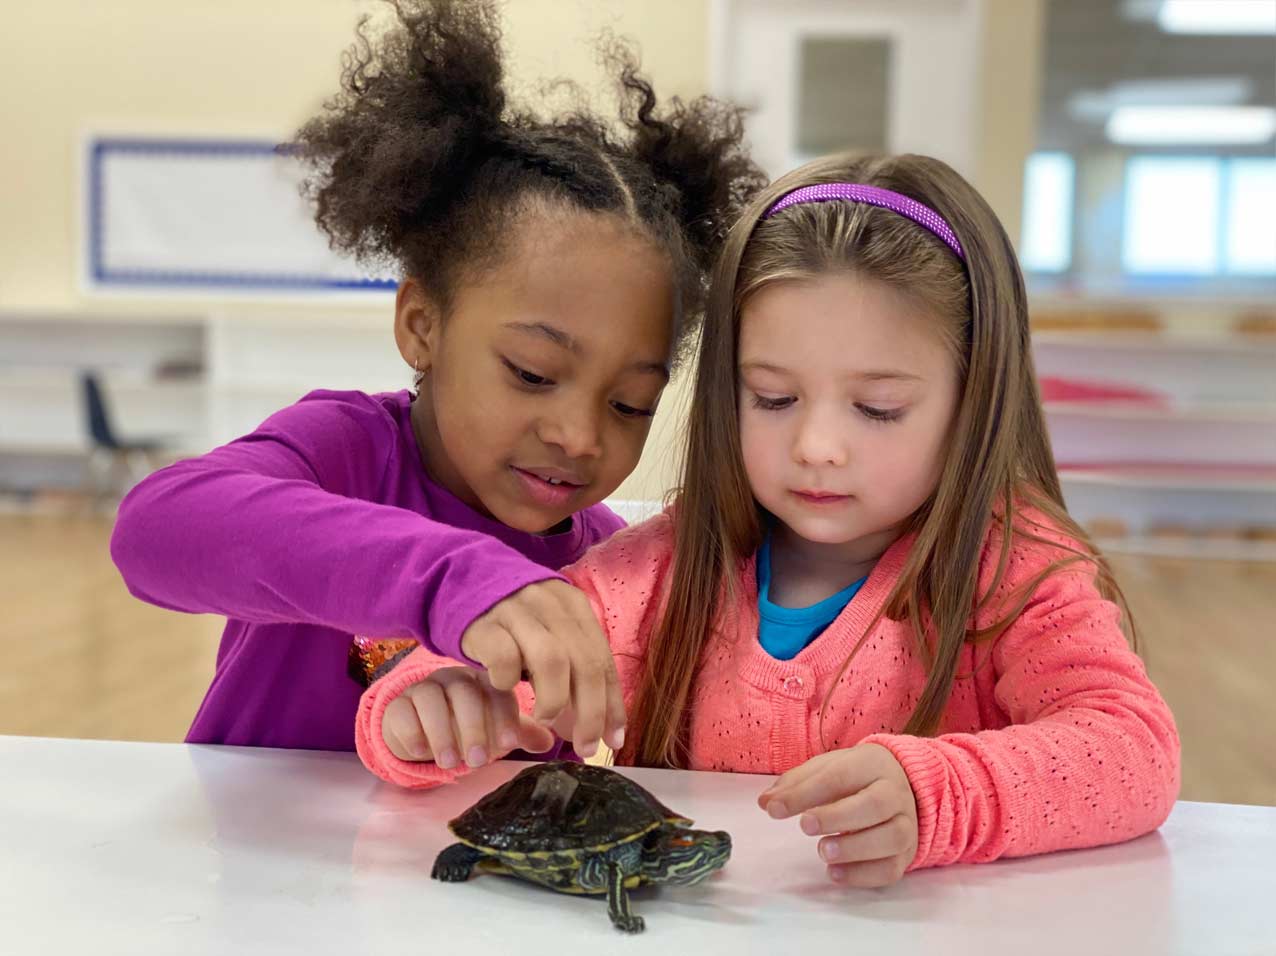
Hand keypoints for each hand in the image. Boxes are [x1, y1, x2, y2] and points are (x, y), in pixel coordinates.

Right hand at [381, 666, 558, 767]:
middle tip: (479, 761)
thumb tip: (548, 742)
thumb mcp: (494, 730)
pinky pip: (402, 711)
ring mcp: (424, 688)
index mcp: (483, 681)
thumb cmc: (465, 728)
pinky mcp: (397, 704)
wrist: (419, 731)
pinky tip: (421, 751)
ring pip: (431, 699)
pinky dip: (413, 731)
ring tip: (451, 763)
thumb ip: (518, 733)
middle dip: (474, 728)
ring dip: (443, 733)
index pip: (496, 691)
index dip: (504, 717)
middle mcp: (454, 679)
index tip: (508, 746)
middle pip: (464, 693)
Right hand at [459, 579, 624, 759]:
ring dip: (554, 700)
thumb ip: (577, 673)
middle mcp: (549, 603)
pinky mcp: (484, 624)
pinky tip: (505, 688)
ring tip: (547, 719)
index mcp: (574, 605)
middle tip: (585, 745)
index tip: (614, 739)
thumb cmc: (515, 626)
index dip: (612, 703)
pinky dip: (509, 680)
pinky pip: (504, 658)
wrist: (461, 587)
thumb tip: (606, 729)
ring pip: (551, 660)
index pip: (602, 659)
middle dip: (590, 712)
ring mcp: (516, 610)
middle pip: (583, 662)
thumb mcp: (552, 637)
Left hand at [758, 743, 918, 886]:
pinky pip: (891, 869)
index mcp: (871, 764)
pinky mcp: (906, 855)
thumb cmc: (855, 777)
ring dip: (854, 849)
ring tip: (822, 852)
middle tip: (804, 826)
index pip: (839, 776)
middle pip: (874, 805)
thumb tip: (766, 803)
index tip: (775, 809)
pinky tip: (834, 872)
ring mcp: (906, 825)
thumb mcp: (826, 768)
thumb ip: (795, 783)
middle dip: (837, 817)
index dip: (805, 793)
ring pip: (891, 838)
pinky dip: (862, 875)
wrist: (904, 785)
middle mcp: (895, 793)